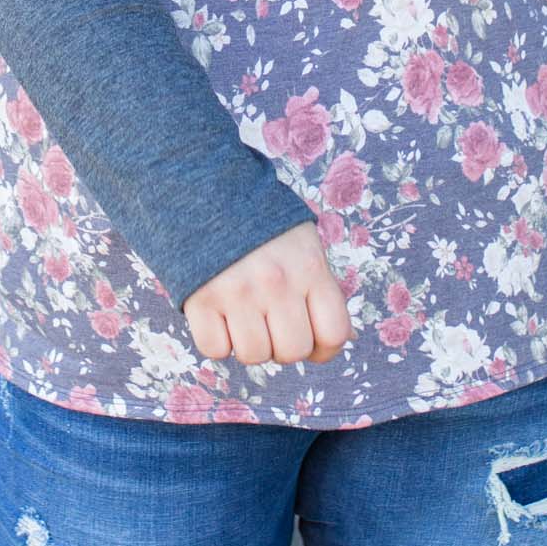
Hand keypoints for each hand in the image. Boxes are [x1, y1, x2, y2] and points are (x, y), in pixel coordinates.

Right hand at [180, 221, 353, 367]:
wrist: (206, 190)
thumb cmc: (261, 226)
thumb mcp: (305, 245)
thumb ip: (323, 289)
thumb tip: (345, 337)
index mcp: (310, 267)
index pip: (334, 334)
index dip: (324, 348)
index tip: (309, 338)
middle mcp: (277, 282)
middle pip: (293, 352)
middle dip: (283, 346)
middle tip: (270, 323)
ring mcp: (238, 291)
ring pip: (254, 355)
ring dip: (250, 344)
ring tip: (244, 317)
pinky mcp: (201, 299)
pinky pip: (215, 349)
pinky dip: (217, 341)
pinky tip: (219, 317)